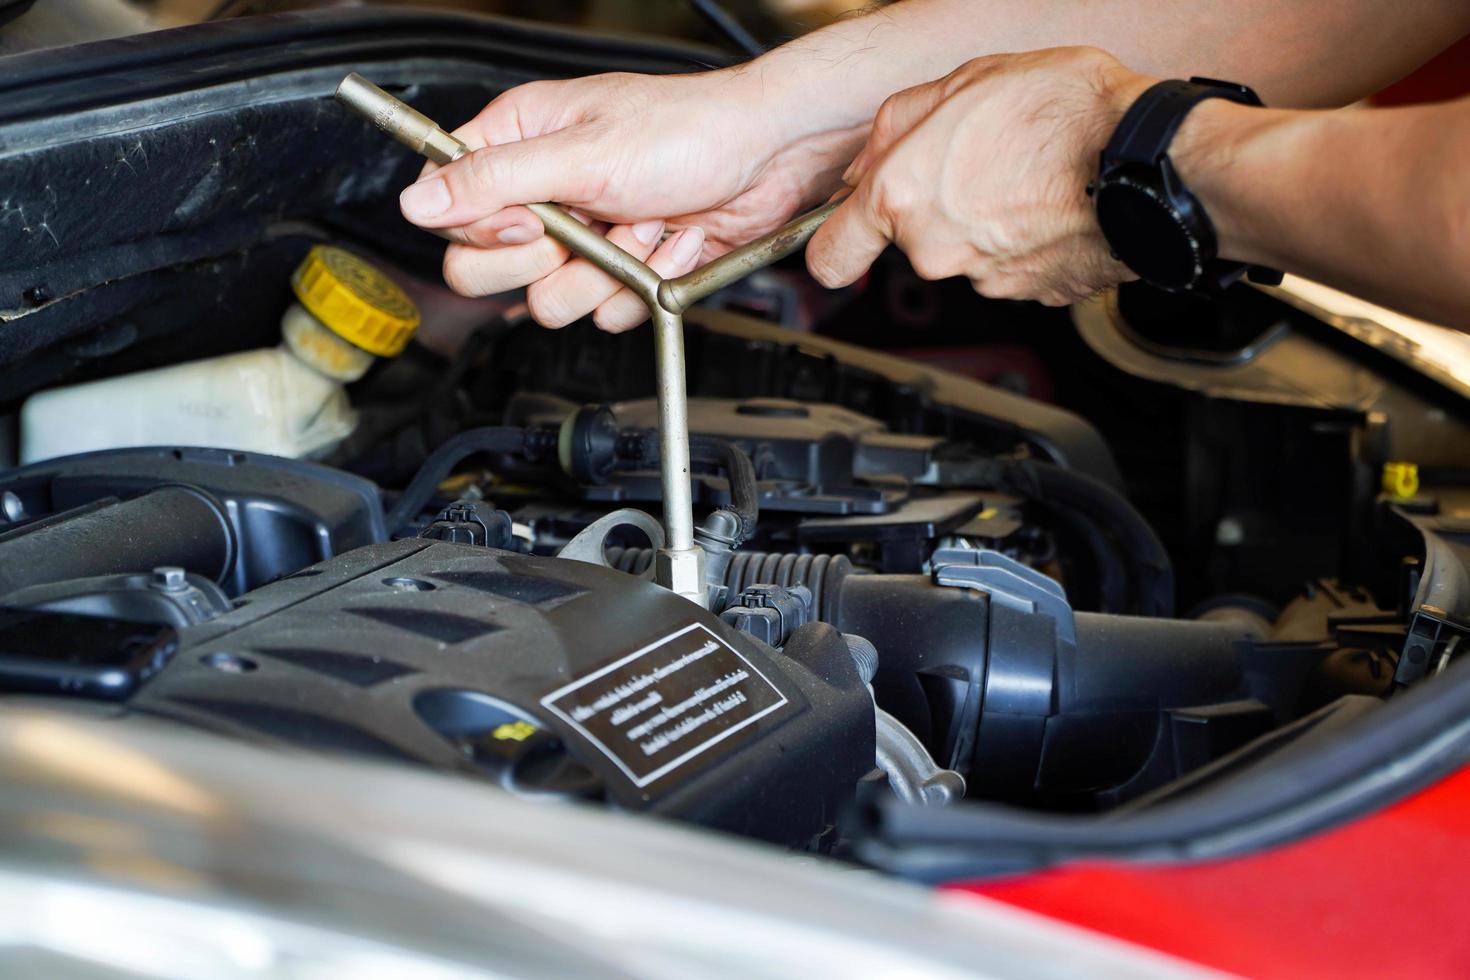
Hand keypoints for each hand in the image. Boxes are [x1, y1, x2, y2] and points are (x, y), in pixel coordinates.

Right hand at [399, 70, 860, 330]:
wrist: (768, 159)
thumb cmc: (690, 130)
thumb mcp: (584, 152)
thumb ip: (495, 180)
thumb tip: (417, 201)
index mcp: (520, 142)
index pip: (450, 208)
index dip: (484, 229)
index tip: (533, 222)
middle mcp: (546, 191)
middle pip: (489, 267)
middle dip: (550, 260)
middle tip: (589, 227)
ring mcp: (584, 234)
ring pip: (550, 299)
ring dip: (606, 270)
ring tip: (643, 227)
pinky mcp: (621, 268)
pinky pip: (605, 310)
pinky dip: (642, 284)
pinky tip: (667, 244)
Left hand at [806, 47, 1156, 305]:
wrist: (1142, 158)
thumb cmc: (1061, 113)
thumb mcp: (962, 82)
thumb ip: (896, 125)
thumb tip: (866, 160)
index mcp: (902, 198)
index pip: (830, 256)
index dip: (835, 245)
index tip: (844, 237)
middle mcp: (935, 249)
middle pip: (911, 245)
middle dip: (934, 209)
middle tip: (975, 163)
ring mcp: (984, 278)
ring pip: (964, 254)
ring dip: (983, 221)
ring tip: (1023, 174)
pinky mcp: (1031, 293)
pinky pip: (1011, 266)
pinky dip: (1024, 240)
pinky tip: (1050, 201)